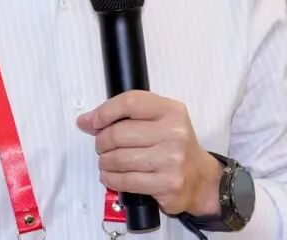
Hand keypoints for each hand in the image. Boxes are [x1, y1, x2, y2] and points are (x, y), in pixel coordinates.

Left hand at [75, 90, 223, 216]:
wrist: (201, 179)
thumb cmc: (173, 146)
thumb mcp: (158, 120)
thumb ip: (125, 116)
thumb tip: (86, 121)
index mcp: (171, 110)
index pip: (130, 102)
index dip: (105, 111)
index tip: (93, 122)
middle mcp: (174, 132)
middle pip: (119, 133)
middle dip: (102, 141)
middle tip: (102, 146)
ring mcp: (171, 160)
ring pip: (118, 158)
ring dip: (105, 162)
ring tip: (107, 162)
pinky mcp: (167, 184)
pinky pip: (126, 180)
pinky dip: (111, 179)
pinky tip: (111, 176)